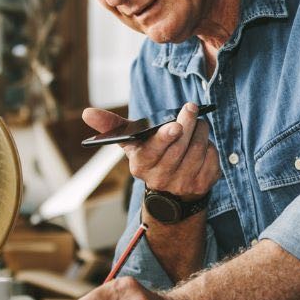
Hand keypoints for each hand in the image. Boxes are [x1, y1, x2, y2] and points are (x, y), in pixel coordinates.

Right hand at [83, 103, 219, 200]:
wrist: (170, 191)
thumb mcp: (131, 142)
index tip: (174, 126)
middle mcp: (161, 178)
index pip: (154, 151)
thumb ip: (111, 125)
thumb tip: (86, 112)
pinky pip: (212, 158)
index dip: (165, 138)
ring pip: (199, 149)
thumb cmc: (150, 154)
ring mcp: (183, 184)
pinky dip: (210, 146)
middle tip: (191, 108)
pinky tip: (203, 144)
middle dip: (188, 123)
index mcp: (141, 165)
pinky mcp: (203, 185)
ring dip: (201, 131)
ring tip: (197, 123)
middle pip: (180, 146)